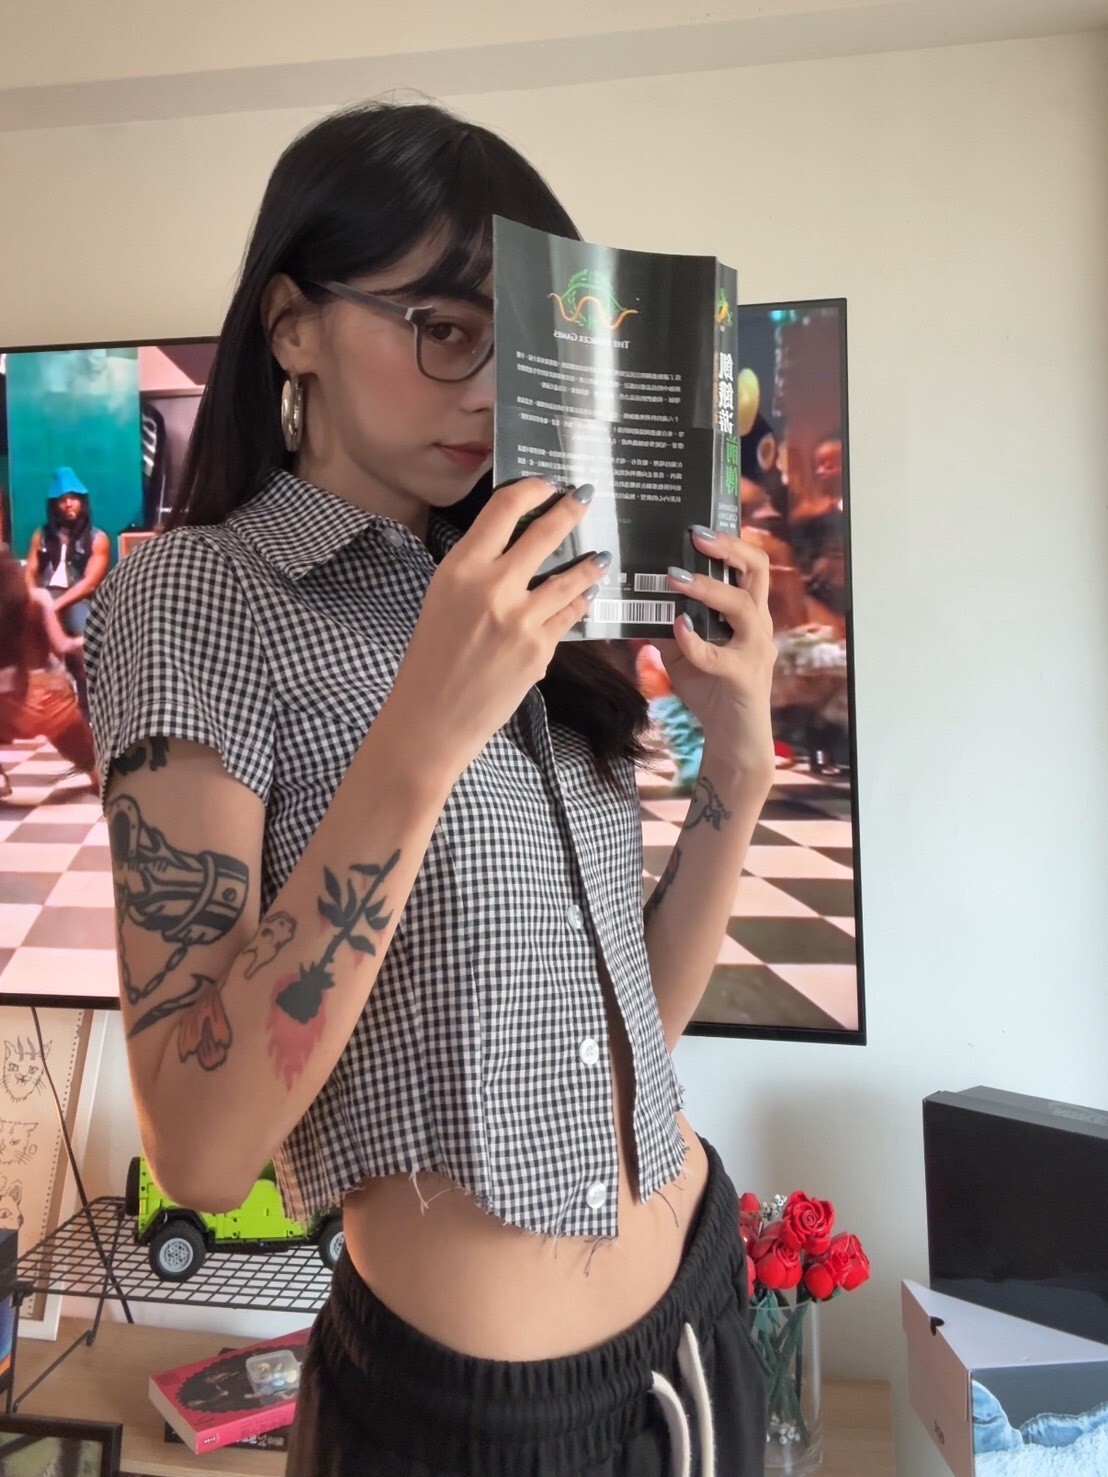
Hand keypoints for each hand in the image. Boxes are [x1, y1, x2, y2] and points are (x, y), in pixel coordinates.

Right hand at [387, 478, 607, 780]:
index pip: (504, 508)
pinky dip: (579, 603)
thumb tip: (515, 544)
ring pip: (570, 577)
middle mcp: (492, 586)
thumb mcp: (443, 598)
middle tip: (587, 497)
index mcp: (460, 568)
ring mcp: (520, 619)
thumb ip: (477, 570)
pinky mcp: (540, 649)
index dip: (532, 488)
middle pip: (545, 533)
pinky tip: (587, 596)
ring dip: (591, 562)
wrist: (432, 717)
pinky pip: (568, 615)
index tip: (548, 484)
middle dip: (572, 509)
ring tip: (603, 555)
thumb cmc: (431, 658)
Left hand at [657, 527, 776, 779]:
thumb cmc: (710, 690)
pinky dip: (695, 640)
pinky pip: (719, 655)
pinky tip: (677, 629)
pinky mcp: (744, 677)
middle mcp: (758, 625)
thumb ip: (667, 623)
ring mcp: (755, 650)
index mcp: (748, 612)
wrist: (732, 740)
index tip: (698, 525)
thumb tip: (636, 597)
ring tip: (675, 578)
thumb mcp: (682, 650)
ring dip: (708, 589)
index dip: (730, 541)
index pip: (750, 564)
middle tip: (695, 535)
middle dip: (728, 548)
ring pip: (744, 606)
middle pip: (759, 571)